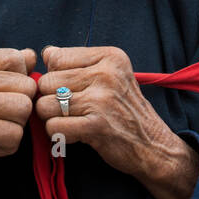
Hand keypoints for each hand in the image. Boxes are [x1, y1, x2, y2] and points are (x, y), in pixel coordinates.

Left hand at [33, 45, 198, 198]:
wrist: (152, 145)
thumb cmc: (124, 109)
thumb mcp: (110, 75)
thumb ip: (77, 62)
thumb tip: (45, 53)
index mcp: (110, 56)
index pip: (55, 58)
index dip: (56, 76)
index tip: (73, 90)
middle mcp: (106, 73)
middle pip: (47, 82)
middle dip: (51, 99)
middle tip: (71, 110)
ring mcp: (102, 100)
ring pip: (45, 105)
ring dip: (52, 118)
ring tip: (72, 121)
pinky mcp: (96, 126)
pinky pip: (53, 127)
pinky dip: (58, 134)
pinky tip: (74, 134)